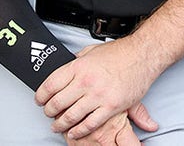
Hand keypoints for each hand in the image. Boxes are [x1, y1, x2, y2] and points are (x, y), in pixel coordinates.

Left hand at [36, 39, 160, 140]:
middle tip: (48, 114)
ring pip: (71, 116)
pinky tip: (74, 132)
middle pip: (57, 103)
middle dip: (49, 112)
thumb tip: (68, 65)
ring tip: (57, 126)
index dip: (40, 96)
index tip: (39, 100)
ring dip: (60, 124)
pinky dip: (79, 131)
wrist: (143, 55)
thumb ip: (77, 60)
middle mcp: (86, 82)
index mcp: (78, 67)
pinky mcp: (111, 107)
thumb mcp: (92, 51)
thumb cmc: (121, 52)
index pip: (50, 85)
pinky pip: (90, 124)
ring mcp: (98, 96)